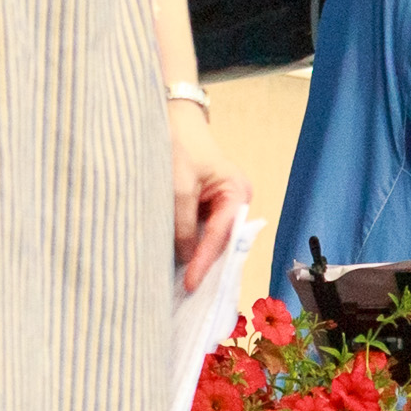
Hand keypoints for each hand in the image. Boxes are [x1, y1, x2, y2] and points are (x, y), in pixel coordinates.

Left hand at [168, 98, 247, 281]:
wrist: (173, 120)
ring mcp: (222, 205)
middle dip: (203, 263)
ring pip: (210, 238)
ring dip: (194, 255)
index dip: (203, 262)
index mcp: (237, 193)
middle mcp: (235, 202)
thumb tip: (183, 257)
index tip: (190, 284)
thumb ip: (182, 223)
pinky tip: (177, 259)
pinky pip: (200, 231)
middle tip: (187, 290)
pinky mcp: (206, 206)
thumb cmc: (179, 146)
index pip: (220, 236)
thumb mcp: (178, 186)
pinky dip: (188, 244)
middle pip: (220, 241)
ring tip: (180, 280)